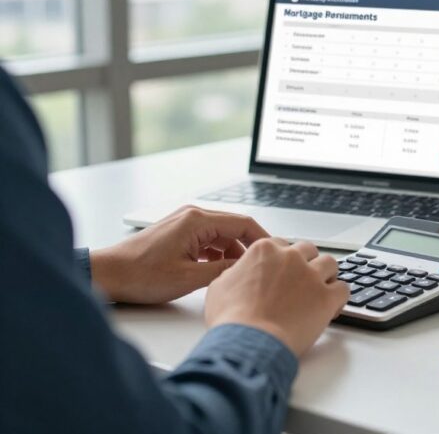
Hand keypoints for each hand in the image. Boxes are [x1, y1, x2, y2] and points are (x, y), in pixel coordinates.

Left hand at [90, 206, 268, 303]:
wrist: (108, 274)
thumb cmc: (140, 275)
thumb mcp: (189, 278)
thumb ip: (222, 271)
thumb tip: (245, 270)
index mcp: (197, 221)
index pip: (244, 223)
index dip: (263, 239)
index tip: (276, 253)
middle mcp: (192, 216)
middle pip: (234, 227)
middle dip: (248, 248)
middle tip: (260, 267)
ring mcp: (184, 223)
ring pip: (222, 235)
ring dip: (231, 253)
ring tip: (236, 274)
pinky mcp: (178, 232)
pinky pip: (208, 239)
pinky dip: (217, 253)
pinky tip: (216, 271)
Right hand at [204, 238, 349, 356]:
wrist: (248, 342)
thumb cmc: (231, 318)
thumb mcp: (220, 286)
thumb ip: (236, 273)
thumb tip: (241, 274)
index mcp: (265, 250)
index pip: (282, 245)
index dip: (283, 261)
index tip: (283, 273)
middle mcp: (291, 258)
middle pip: (308, 250)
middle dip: (306, 264)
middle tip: (301, 282)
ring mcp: (311, 276)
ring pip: (330, 264)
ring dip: (325, 276)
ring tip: (318, 292)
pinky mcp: (327, 297)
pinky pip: (343, 288)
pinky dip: (339, 297)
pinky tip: (331, 307)